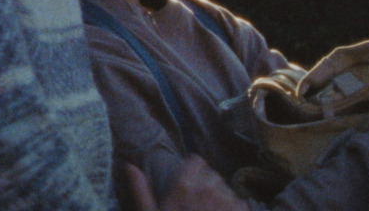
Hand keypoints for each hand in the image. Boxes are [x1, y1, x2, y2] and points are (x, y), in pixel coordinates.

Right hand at [126, 158, 246, 210]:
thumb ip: (140, 190)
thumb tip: (128, 165)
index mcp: (183, 187)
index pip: (197, 161)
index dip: (193, 171)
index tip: (190, 185)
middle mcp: (207, 189)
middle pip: (212, 175)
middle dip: (206, 187)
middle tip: (198, 207)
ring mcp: (226, 201)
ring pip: (226, 189)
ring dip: (220, 199)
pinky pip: (239, 202)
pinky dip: (233, 210)